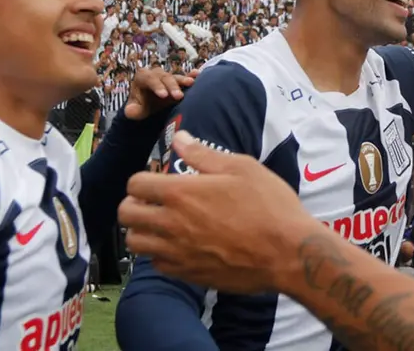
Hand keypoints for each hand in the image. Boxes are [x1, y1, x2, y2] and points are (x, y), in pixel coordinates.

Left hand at [119, 131, 314, 293]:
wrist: (287, 253)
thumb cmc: (269, 205)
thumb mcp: (242, 168)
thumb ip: (203, 154)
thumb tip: (179, 138)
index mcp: (181, 193)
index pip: (135, 184)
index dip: (142, 180)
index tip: (156, 181)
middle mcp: (172, 224)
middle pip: (126, 215)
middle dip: (133, 204)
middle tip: (151, 202)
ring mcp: (178, 252)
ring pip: (136, 243)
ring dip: (142, 230)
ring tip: (161, 224)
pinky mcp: (188, 274)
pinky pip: (156, 264)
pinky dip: (160, 254)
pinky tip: (178, 245)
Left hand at [123, 67, 199, 119]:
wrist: (148, 106)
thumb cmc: (141, 106)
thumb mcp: (134, 110)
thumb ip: (132, 111)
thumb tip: (131, 111)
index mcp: (143, 77)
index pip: (150, 79)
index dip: (157, 86)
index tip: (164, 96)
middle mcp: (156, 74)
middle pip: (165, 77)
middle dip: (172, 86)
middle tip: (179, 96)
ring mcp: (168, 77)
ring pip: (175, 77)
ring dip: (184, 80)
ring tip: (191, 83)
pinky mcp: (178, 81)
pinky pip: (185, 76)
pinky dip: (191, 75)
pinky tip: (197, 75)